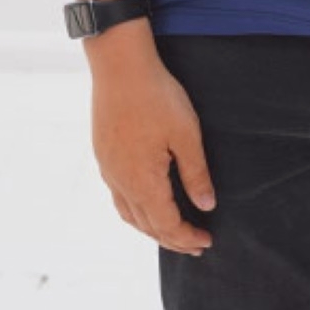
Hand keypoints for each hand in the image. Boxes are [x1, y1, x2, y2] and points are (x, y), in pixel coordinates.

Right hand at [89, 33, 216, 257]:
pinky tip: (145, 200)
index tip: (206, 242)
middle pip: (146, 225)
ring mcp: (108, 168)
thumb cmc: (156, 96)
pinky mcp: (103, 154)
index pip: (167, 225)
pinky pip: (118, 195)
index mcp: (143, 182)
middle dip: (172, 238)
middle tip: (194, 244)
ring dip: (151, 227)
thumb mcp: (185, 133)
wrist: (119, 65)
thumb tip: (206, 206)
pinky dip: (135, 209)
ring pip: (129, 213)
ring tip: (171, 230)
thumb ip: (195, 173)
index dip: (187, 238)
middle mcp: (121, 182)